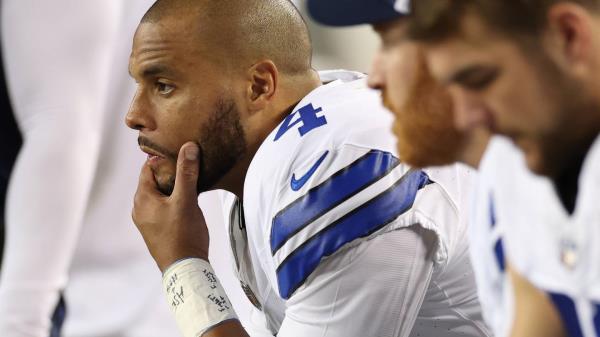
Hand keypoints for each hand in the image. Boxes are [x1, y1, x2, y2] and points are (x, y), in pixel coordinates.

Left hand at [132, 142, 209, 271]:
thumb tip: (188, 146)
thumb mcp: (186, 200)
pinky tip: (188, 201)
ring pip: (159, 194)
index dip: (163, 158)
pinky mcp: (157, 229)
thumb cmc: (183, 234)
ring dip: (173, 187)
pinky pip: (162, 207)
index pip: (148, 168)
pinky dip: (173, 200)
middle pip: (153, 180)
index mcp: (142, 198)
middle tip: (189, 165)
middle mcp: (140, 208)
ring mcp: (147, 221)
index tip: (181, 153)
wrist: (185, 268)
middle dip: (170, 172)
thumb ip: (186, 172)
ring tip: (192, 181)